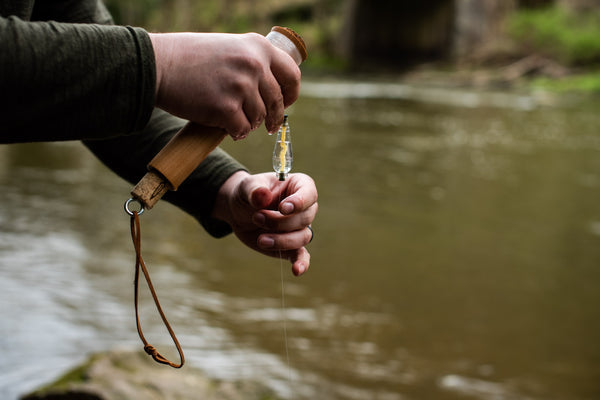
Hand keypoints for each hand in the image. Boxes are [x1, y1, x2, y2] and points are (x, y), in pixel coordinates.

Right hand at [149, 32, 300, 138]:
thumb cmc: (190, 58)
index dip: (291, 94)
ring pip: (259, 118)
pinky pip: (242, 129)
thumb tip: (272, 88)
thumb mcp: (230, 48)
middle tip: (266, 125)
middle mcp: (254, 65)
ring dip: (249, 123)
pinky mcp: (226, 108)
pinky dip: (236, 132)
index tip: (286, 103)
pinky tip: (225, 127)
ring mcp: (241, 87)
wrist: (158, 65)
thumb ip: (252, 62)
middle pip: (277, 102)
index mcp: (258, 47)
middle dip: (272, 117)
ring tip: (233, 120)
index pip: (292, 75)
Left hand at [212, 171, 317, 275]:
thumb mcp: (246, 186)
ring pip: (303, 237)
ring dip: (282, 240)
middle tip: (256, 217)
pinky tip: (297, 271)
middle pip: (305, 218)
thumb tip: (262, 196)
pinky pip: (302, 255)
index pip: (309, 193)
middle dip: (280, 222)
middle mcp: (304, 208)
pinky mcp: (291, 246)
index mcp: (298, 186)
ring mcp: (299, 228)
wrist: (238, 210)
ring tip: (260, 239)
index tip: (283, 208)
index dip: (300, 202)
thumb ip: (254, 190)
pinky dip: (301, 263)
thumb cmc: (247, 193)